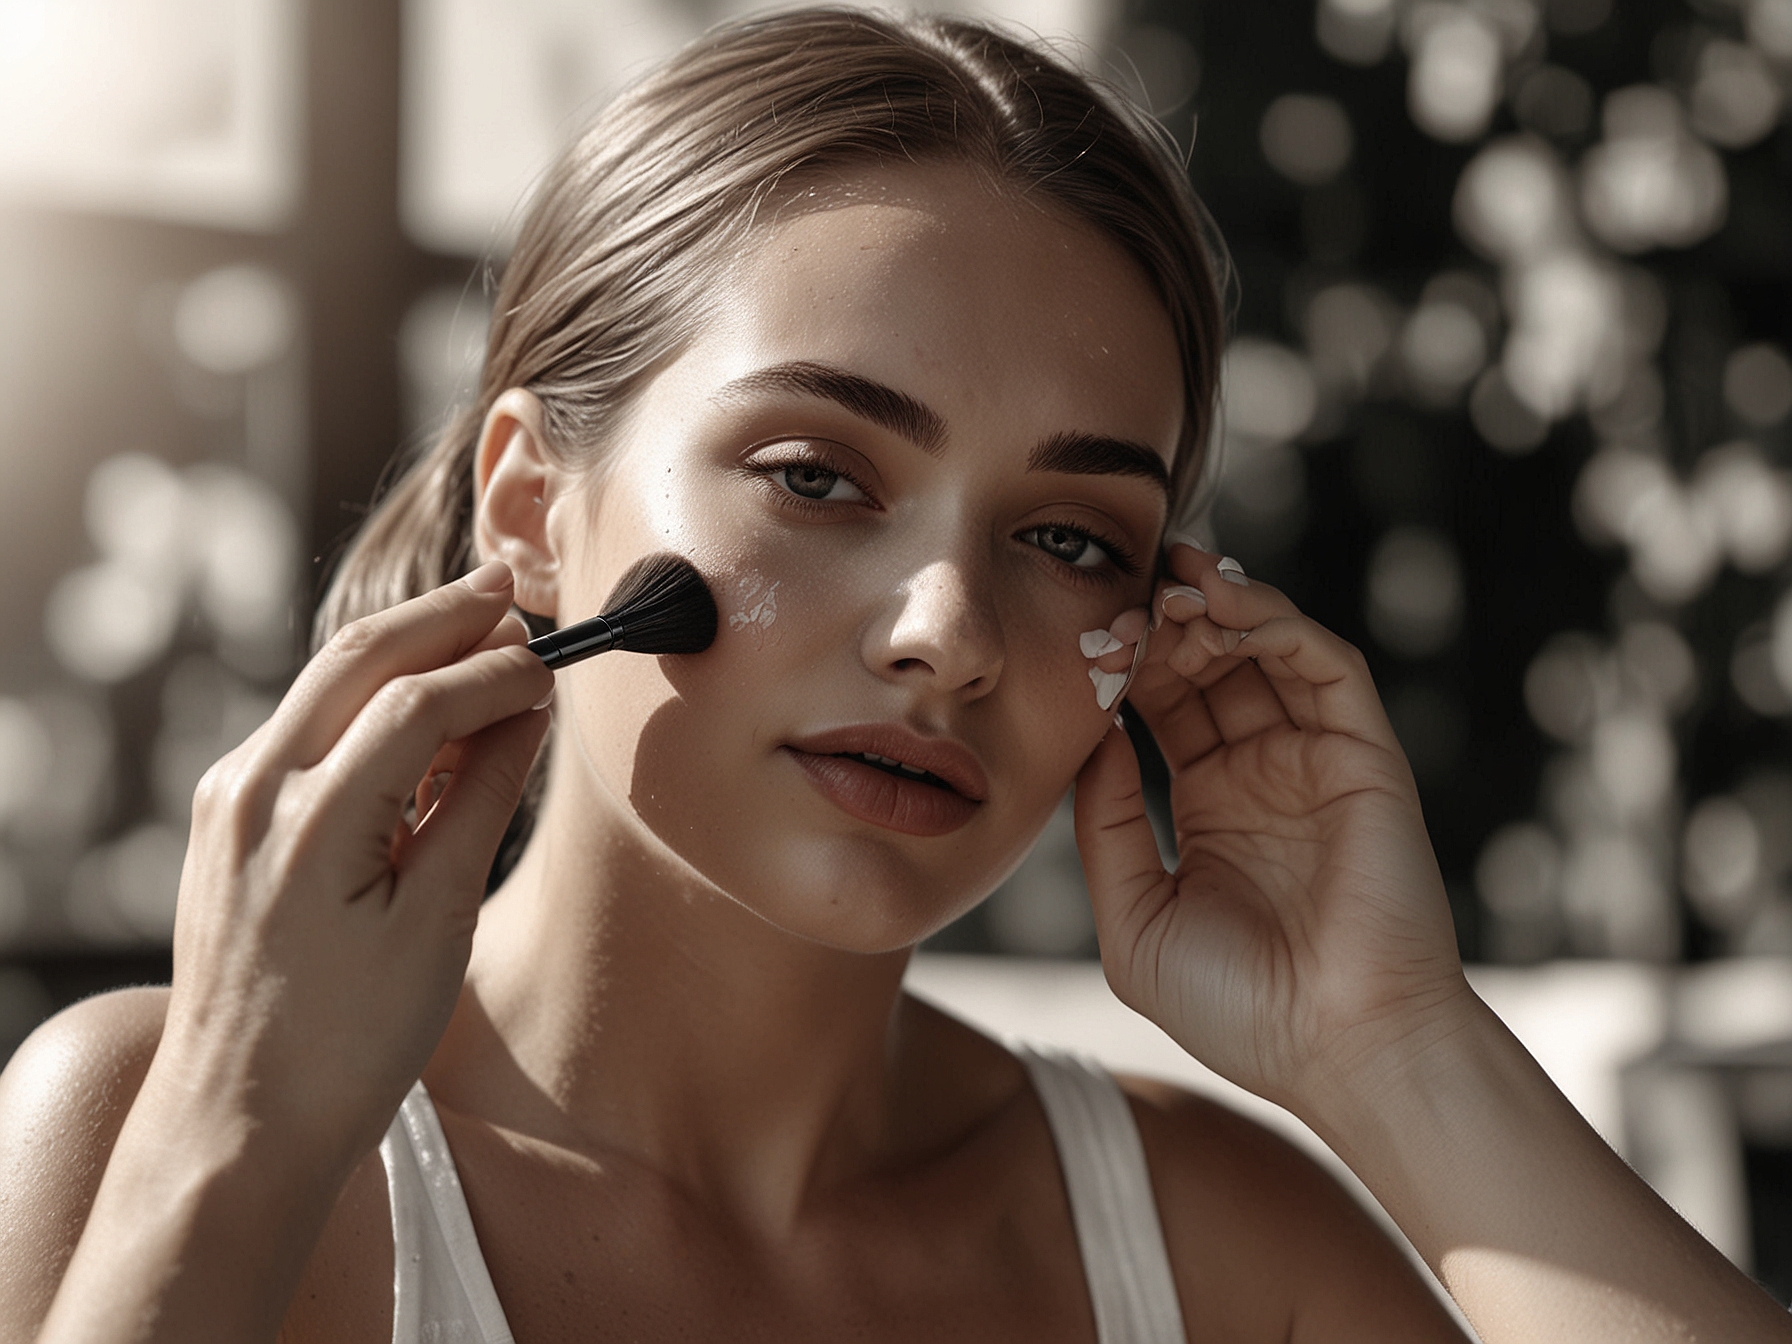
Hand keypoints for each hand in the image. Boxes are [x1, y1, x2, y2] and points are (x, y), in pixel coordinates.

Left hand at [151, 562, 553, 1172]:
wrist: (240, 1122)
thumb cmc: (348, 1043)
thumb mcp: (437, 922)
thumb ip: (478, 800)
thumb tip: (523, 714)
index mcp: (307, 819)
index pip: (420, 701)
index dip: (498, 674)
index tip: (555, 666)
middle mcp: (251, 788)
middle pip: (358, 657)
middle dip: (443, 618)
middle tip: (513, 595)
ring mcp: (229, 799)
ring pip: (326, 684)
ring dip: (406, 651)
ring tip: (482, 636)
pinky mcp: (228, 819)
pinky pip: (307, 729)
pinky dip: (371, 702)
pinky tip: (425, 714)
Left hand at [1075, 543, 1471, 1113]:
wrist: (1340, 1053)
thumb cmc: (1239, 1011)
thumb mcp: (1133, 918)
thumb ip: (1103, 828)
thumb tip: (1089, 738)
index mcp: (1208, 805)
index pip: (1159, 704)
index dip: (1121, 664)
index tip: (1077, 639)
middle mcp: (1262, 772)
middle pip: (1206, 664)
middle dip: (1161, 622)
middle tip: (1118, 599)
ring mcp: (1315, 759)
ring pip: (1264, 649)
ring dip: (1215, 608)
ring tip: (1166, 591)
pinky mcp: (1365, 755)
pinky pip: (1326, 665)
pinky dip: (1277, 625)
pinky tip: (1223, 615)